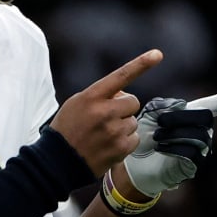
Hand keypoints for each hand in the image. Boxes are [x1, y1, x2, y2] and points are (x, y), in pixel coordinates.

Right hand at [48, 50, 162, 175]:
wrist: (58, 161)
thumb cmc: (68, 129)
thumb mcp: (77, 103)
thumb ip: (101, 95)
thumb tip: (125, 95)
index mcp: (92, 96)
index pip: (121, 76)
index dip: (141, 64)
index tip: (157, 54)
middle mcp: (104, 112)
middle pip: (133, 101)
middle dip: (124, 108)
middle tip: (107, 118)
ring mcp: (114, 131)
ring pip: (133, 122)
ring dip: (123, 126)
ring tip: (103, 135)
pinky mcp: (120, 148)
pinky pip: (135, 138)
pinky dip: (124, 142)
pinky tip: (108, 145)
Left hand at [124, 87, 216, 195]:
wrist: (133, 163)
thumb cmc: (143, 135)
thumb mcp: (151, 114)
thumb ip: (165, 105)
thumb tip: (183, 105)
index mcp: (195, 114)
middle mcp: (203, 131)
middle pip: (206, 116)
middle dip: (179, 117)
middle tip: (159, 124)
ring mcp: (201, 149)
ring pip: (198, 135)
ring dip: (172, 134)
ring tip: (157, 139)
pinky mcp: (193, 165)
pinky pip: (190, 151)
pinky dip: (171, 148)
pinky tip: (161, 150)